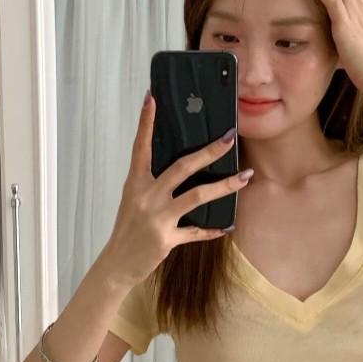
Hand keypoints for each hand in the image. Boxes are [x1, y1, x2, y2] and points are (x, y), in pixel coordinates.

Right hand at [105, 94, 252, 286]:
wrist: (117, 263)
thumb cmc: (128, 228)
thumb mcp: (134, 199)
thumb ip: (152, 183)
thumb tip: (179, 166)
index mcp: (136, 183)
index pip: (141, 147)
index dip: (146, 123)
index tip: (152, 98)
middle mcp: (147, 196)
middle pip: (182, 167)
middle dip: (209, 152)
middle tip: (229, 138)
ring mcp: (157, 217)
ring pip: (197, 196)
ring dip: (224, 186)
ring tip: (245, 177)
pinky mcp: (167, 238)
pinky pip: (196, 232)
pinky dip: (212, 230)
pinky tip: (226, 226)